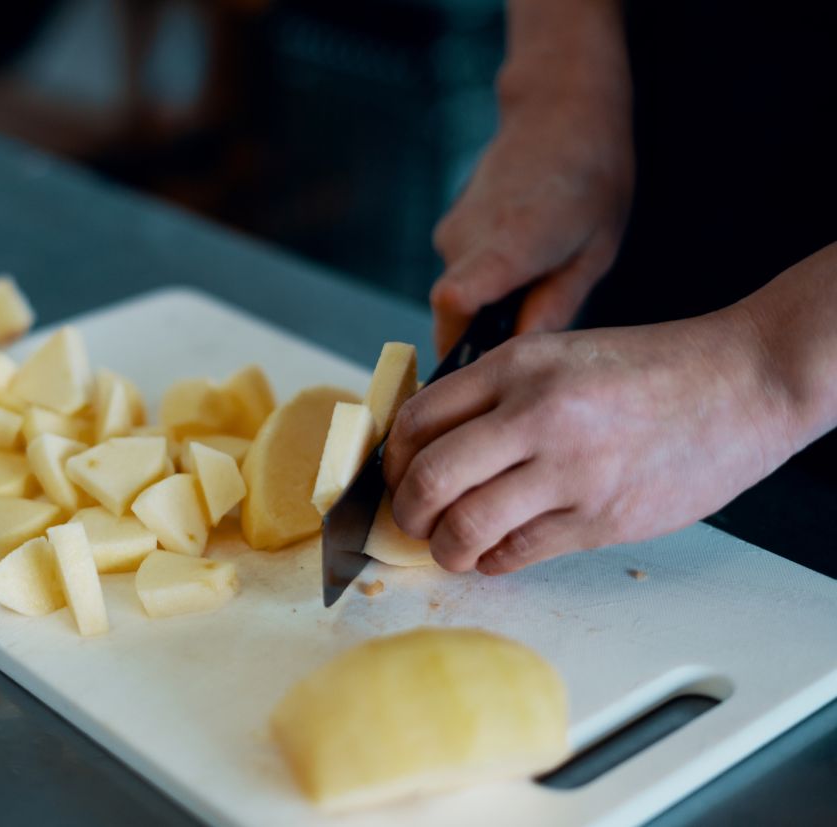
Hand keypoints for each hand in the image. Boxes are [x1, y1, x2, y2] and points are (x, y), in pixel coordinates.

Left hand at [382, 309, 795, 574]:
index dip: (393, 459)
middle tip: (410, 522)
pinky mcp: (601, 517)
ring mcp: (569, 469)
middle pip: (428, 477)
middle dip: (405, 511)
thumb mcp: (558, 357)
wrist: (740, 382)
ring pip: (467, 525)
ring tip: (452, 548)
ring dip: (445, 548)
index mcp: (517, 367)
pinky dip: (493, 561)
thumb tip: (432, 447)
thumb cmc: (648, 371)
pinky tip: (497, 553)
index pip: (418, 419)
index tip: (397, 476)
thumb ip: (496, 396)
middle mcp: (534, 414)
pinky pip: (518, 552)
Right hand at [431, 69, 633, 356]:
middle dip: (484, 339)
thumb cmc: (590, 179)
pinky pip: (461, 277)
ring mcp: (452, 233)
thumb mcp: (596, 250)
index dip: (456, 338)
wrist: (558, 113)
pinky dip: (485, 285)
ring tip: (538, 283)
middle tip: (533, 332)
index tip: (468, 368)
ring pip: (458, 300)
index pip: (459, 295)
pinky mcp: (447, 231)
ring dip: (489, 309)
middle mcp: (470, 238)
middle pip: (455, 318)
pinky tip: (524, 261)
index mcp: (514, 241)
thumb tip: (524, 348)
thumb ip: (557, 304)